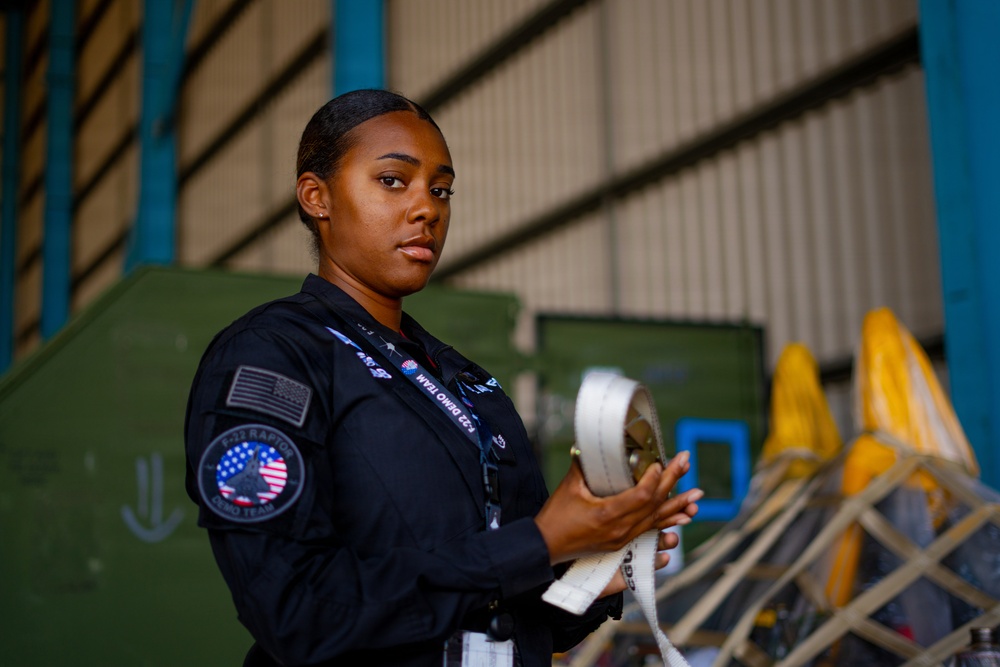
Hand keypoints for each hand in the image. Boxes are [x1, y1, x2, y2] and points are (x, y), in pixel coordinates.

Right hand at [534, 450, 701, 564]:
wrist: (546, 547)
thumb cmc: (555, 516)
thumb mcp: (569, 487)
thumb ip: (584, 464)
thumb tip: (592, 442)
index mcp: (607, 514)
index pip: (642, 496)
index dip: (655, 479)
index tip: (662, 462)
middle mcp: (620, 529)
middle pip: (654, 505)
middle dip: (674, 482)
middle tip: (687, 461)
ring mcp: (622, 538)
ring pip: (657, 520)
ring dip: (679, 505)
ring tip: (698, 495)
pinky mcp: (622, 542)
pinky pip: (650, 530)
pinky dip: (668, 520)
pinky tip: (683, 516)